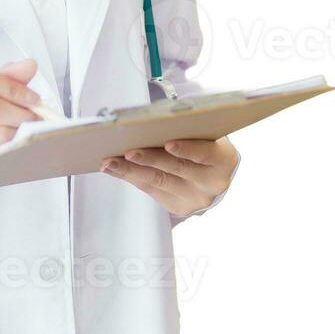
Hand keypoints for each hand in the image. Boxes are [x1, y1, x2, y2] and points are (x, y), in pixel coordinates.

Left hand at [100, 136, 238, 215]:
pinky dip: (132, 178)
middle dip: (150, 159)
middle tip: (128, 152)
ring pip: (159, 182)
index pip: (205, 153)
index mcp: (223, 159)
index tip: (168, 143)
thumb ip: (187, 131)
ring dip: (131, 171)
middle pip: (176, 169)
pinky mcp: (179, 208)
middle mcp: (212, 183)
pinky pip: (151, 191)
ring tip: (110, 162)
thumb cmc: (205, 144)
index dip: (187, 149)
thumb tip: (147, 125)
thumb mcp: (205, 135)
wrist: (215, 175)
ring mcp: (196, 199)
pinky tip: (116, 170)